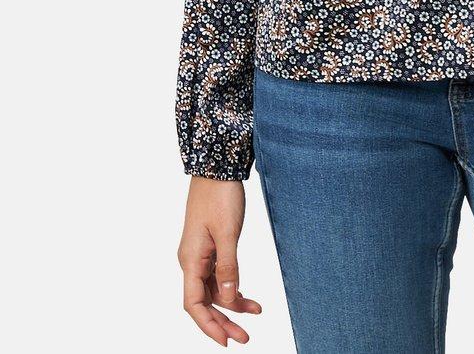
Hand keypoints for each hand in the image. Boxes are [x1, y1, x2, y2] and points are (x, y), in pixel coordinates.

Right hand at [178, 176, 262, 344]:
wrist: (217, 166)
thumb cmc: (220, 195)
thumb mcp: (228, 233)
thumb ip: (228, 267)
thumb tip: (229, 300)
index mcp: (190, 260)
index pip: (194, 304)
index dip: (209, 326)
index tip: (226, 341)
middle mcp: (191, 260)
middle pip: (203, 302)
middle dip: (223, 322)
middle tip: (244, 338)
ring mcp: (199, 254)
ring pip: (213, 289)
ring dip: (231, 305)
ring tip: (255, 315)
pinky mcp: (209, 246)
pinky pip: (218, 275)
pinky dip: (232, 287)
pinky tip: (247, 298)